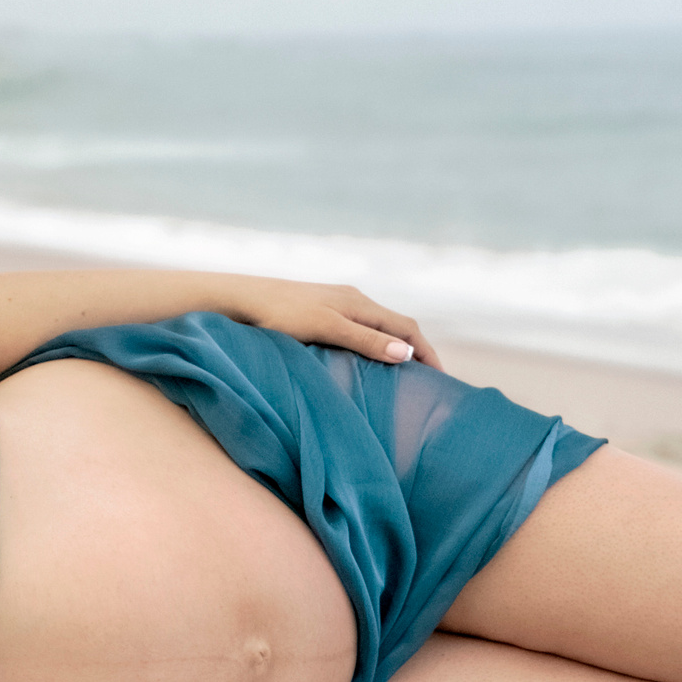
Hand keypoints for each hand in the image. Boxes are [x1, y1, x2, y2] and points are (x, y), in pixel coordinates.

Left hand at [228, 280, 443, 368]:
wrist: (240, 300)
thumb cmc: (279, 315)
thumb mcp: (326, 329)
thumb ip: (364, 341)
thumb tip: (406, 353)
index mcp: (359, 303)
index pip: (407, 328)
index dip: (427, 352)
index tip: (441, 379)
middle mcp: (353, 300)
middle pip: (396, 326)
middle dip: (416, 351)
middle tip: (428, 382)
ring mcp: (336, 305)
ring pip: (378, 328)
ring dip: (395, 349)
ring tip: (403, 377)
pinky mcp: (320, 312)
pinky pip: (359, 330)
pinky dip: (374, 347)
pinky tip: (365, 363)